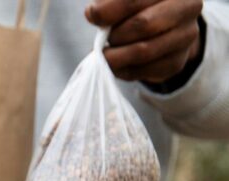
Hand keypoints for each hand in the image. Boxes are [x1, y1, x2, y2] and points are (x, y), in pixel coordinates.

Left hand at [86, 0, 202, 82]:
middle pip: (142, 24)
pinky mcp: (177, 61)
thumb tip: (94, 14)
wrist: (160, 28)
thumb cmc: (134, 7)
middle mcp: (189, 6)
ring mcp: (187, 35)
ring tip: (107, 53)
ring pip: (143, 51)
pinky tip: (117, 64)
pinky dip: (122, 70)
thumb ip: (107, 2)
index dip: (109, 10)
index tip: (94, 17)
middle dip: (116, 34)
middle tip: (107, 38)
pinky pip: (143, 71)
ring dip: (116, 55)